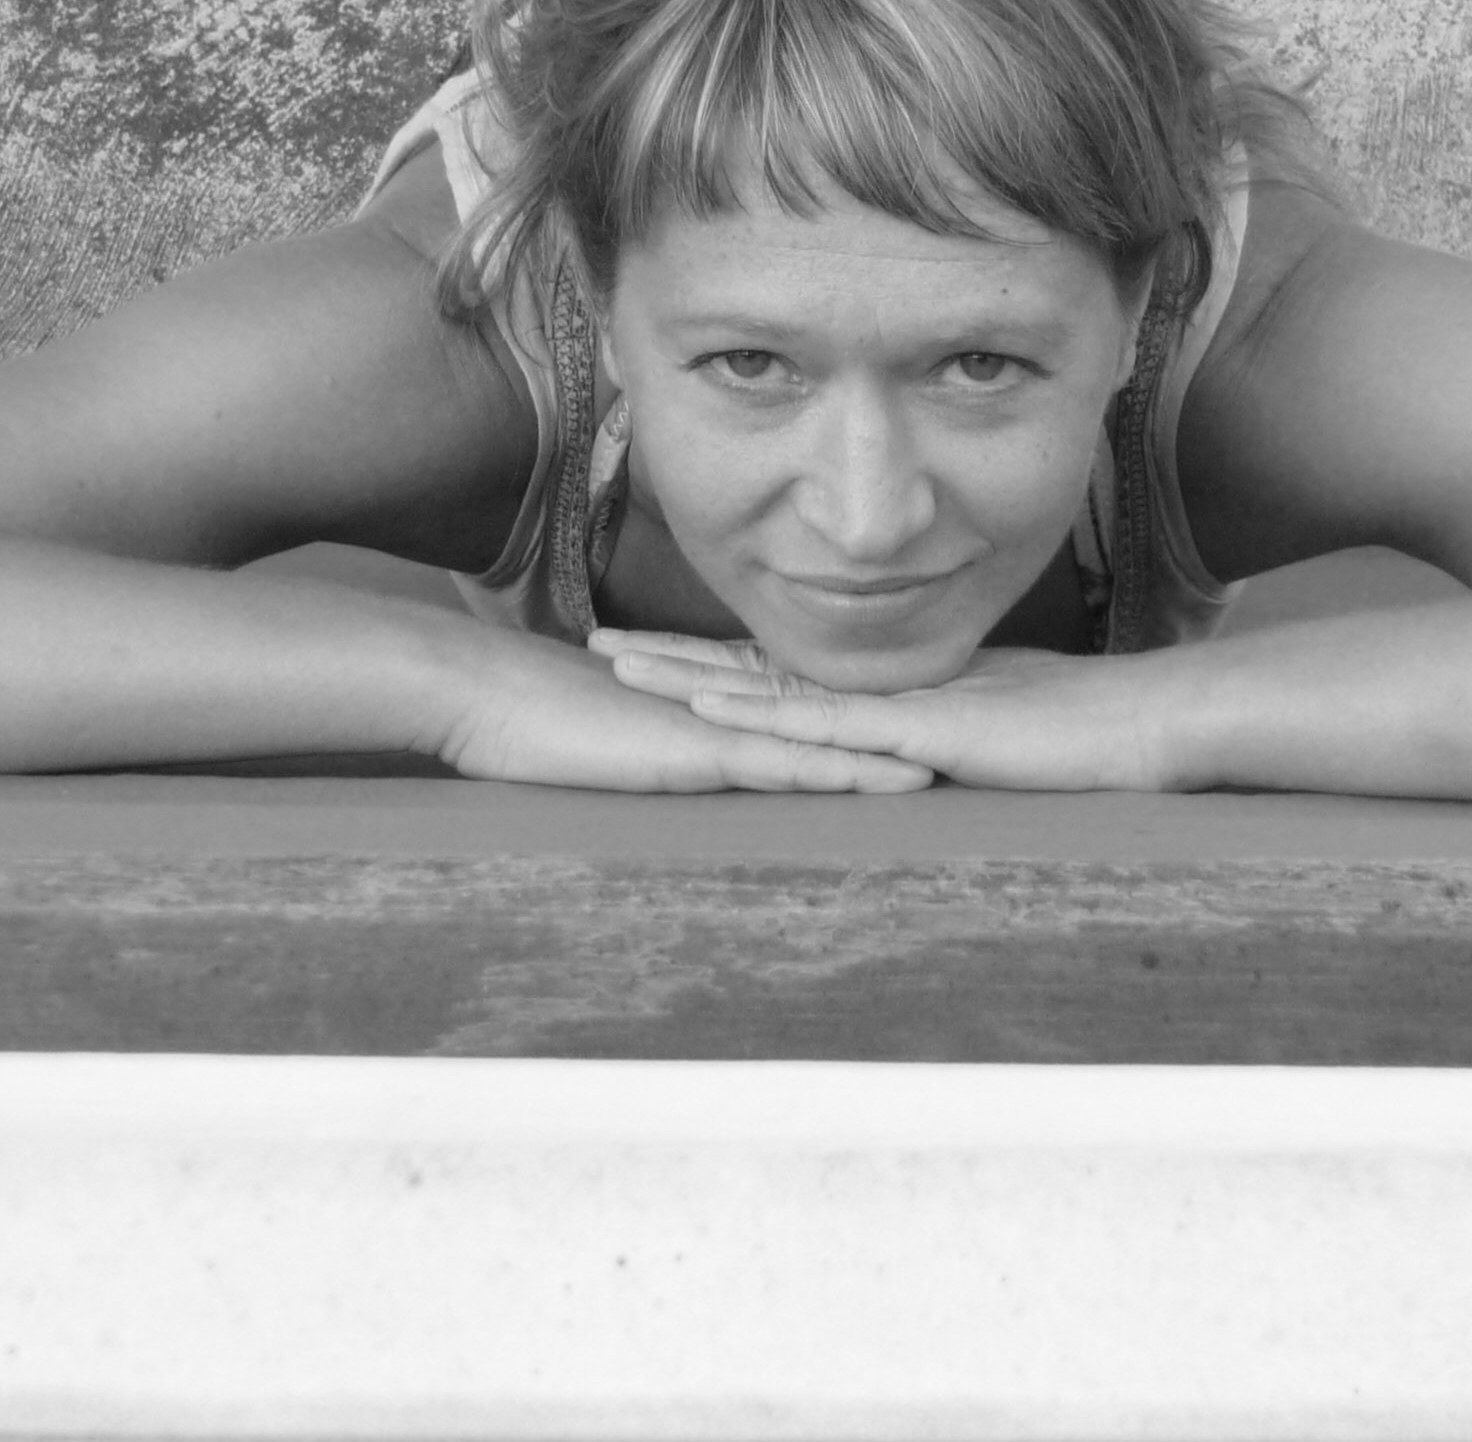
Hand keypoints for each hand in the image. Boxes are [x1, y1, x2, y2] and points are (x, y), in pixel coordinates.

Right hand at [432, 629, 931, 792]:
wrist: (485, 696)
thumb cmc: (528, 720)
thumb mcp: (609, 740)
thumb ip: (649, 744)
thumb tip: (669, 757)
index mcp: (716, 710)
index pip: (807, 712)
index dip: (868, 717)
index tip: (932, 722)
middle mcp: (733, 714)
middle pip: (837, 720)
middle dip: (908, 725)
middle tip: (986, 732)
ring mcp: (724, 730)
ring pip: (835, 740)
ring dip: (903, 748)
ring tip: (976, 753)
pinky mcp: (705, 753)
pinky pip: (794, 764)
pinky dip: (851, 769)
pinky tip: (902, 775)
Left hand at [590, 630, 1187, 790]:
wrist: (1136, 726)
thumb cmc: (1075, 738)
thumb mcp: (982, 739)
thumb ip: (933, 741)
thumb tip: (901, 758)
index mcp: (883, 693)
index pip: (779, 677)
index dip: (713, 665)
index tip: (651, 657)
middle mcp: (875, 690)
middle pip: (751, 672)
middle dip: (671, 660)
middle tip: (598, 643)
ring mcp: (889, 704)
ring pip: (768, 688)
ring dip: (692, 677)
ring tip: (622, 665)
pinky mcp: (912, 729)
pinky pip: (822, 724)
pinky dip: (763, 715)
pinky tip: (710, 708)